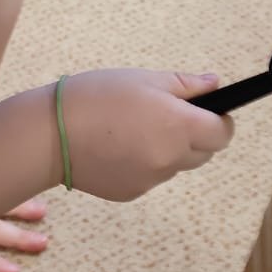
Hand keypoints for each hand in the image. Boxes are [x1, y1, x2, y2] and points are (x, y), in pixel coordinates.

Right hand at [61, 69, 232, 202]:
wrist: (49, 135)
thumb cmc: (96, 97)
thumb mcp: (145, 79)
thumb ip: (187, 85)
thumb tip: (216, 86)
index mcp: (179, 127)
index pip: (223, 134)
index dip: (220, 120)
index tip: (210, 110)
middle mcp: (171, 159)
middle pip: (204, 152)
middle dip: (196, 135)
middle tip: (168, 115)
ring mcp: (151, 180)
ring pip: (175, 165)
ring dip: (169, 149)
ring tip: (134, 129)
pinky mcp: (131, 192)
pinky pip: (151, 176)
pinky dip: (144, 163)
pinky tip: (118, 146)